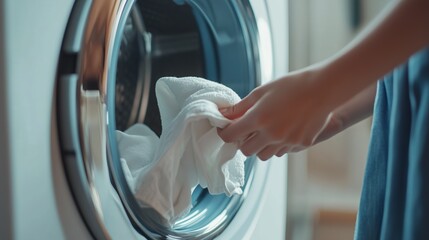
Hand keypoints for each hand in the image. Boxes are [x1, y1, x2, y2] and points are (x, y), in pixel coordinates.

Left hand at [218, 69, 335, 159]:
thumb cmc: (291, 85)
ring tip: (267, 130)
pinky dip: (278, 145)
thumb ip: (241, 106)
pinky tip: (284, 130)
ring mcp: (287, 141)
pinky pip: (282, 151)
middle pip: (246, 151)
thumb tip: (223, 114)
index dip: (225, 133)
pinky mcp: (300, 144)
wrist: (323, 88)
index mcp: (258, 119)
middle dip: (243, 142)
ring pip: (264, 155)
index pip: (231, 136)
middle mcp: (271, 134)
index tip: (226, 129)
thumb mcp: (261, 92)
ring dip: (260, 146)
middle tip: (248, 131)